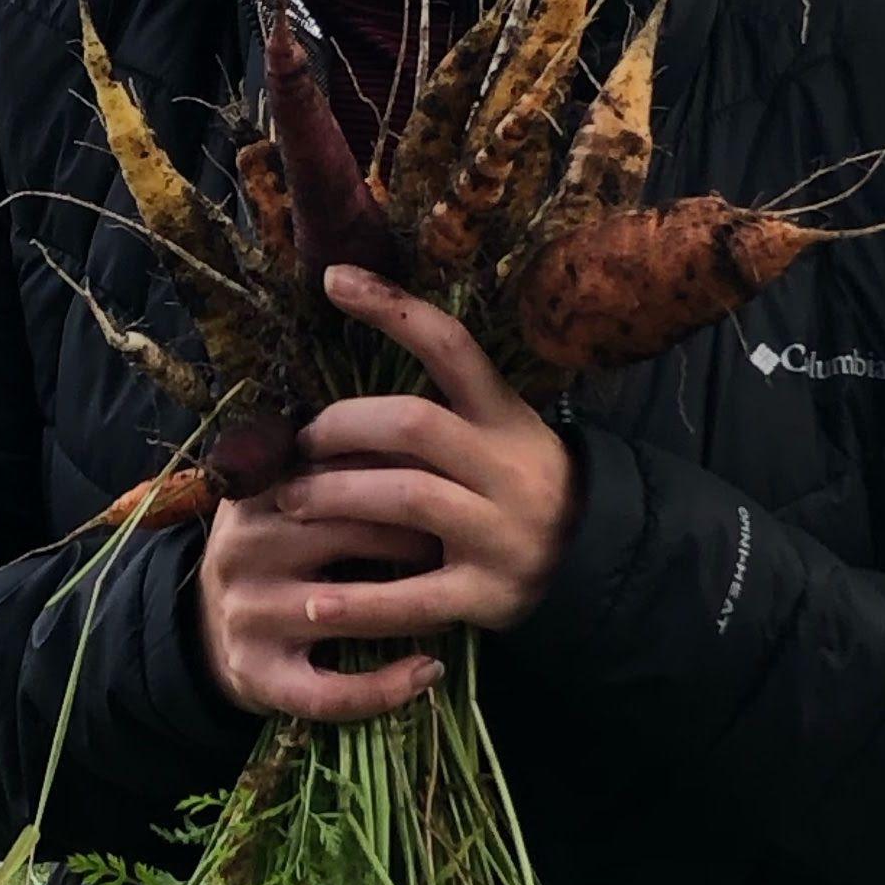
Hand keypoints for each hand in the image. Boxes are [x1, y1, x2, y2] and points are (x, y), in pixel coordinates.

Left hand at [195, 265, 578, 720]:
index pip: (452, 346)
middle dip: (341, 428)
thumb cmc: (517, 489)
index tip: (333, 279)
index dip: (393, 308)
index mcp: (506, 418)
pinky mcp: (491, 594)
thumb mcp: (497, 437)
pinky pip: (416, 597)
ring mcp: (502, 532)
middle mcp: (508, 468)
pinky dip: (361, 601)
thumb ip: (435, 415)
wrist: (594, 564)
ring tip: (290, 504)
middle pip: (413, 424)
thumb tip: (337, 396)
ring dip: (335, 498)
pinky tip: (314, 605)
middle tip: (297, 445)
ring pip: (408, 499)